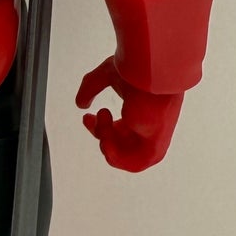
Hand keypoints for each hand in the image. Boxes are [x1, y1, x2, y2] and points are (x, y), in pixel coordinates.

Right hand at [76, 57, 182, 172]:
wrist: (152, 74)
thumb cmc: (137, 70)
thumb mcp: (106, 76)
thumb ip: (90, 88)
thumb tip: (80, 104)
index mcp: (142, 114)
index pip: (119, 131)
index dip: (99, 128)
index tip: (87, 117)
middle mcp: (149, 128)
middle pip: (120, 145)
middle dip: (101, 134)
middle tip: (92, 118)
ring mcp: (154, 139)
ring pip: (125, 157)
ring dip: (107, 142)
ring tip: (105, 122)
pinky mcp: (155, 148)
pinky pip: (134, 165)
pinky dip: (115, 155)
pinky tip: (107, 137)